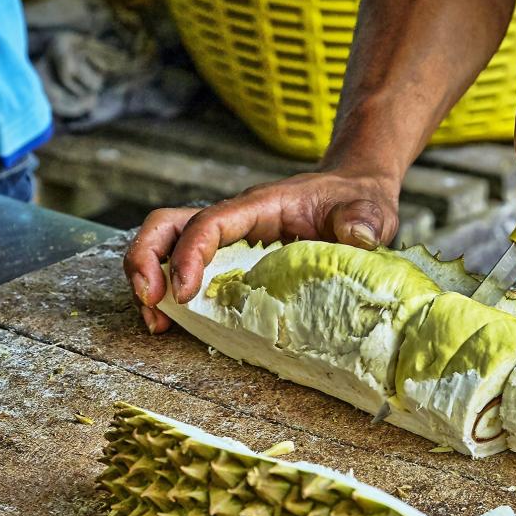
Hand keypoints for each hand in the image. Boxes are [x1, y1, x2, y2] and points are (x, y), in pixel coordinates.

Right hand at [123, 170, 400, 332]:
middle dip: (146, 259)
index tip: (184, 292)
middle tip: (150, 303)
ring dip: (148, 277)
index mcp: (260, 206)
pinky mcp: (230, 257)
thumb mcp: (369, 209)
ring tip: (155, 321)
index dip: (189, 254)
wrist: (354, 192)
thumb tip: (355, 234)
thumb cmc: (357, 200)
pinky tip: (172, 322)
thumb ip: (362, 220)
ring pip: (166, 243)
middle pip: (167, 224)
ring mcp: (228, 238)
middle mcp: (234, 219)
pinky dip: (169, 291)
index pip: (210, 222)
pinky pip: (185, 265)